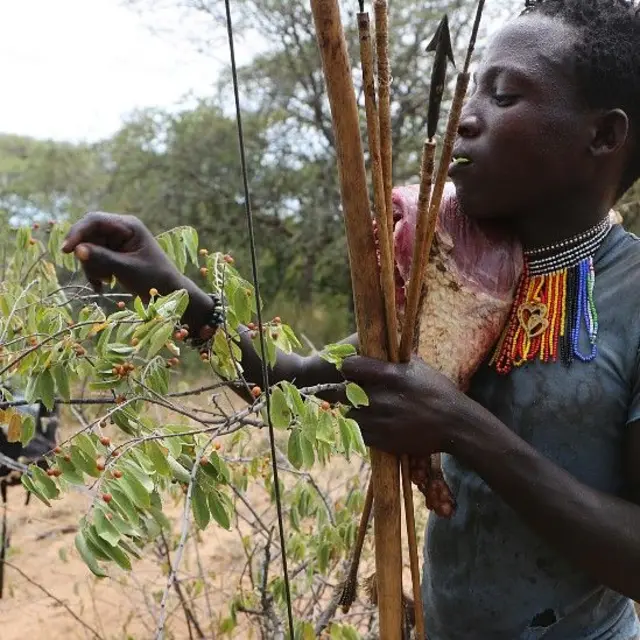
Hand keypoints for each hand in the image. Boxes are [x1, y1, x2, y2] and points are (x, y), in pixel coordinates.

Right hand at [62, 212, 183, 298]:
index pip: (94, 220)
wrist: (168, 292)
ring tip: (106, 282)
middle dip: (87, 257)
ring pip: (88, 249)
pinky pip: (93, 259)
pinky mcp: (113, 254)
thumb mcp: (127, 269)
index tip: (66, 251)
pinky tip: (102, 286)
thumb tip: (77, 250)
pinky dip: (95, 272)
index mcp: (128, 226)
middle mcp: (120, 229)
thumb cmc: (153, 278)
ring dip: (92, 267)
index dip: (77, 233)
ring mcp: (116, 242)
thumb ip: (103, 258)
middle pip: (88, 236)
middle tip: (96, 276)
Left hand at [341, 355, 466, 457]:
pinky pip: (358, 431)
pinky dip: (360, 427)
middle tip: (345, 390)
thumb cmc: (438, 391)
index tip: (349, 369)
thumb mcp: (418, 367)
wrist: (454, 425)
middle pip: (342, 392)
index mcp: (390, 375)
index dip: (347, 367)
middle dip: (341, 390)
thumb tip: (383, 342)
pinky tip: (371, 421)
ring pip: (347, 413)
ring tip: (362, 407)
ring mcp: (379, 420)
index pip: (350, 366)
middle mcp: (381, 397)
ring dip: (351, 410)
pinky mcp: (381, 439)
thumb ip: (396, 357)